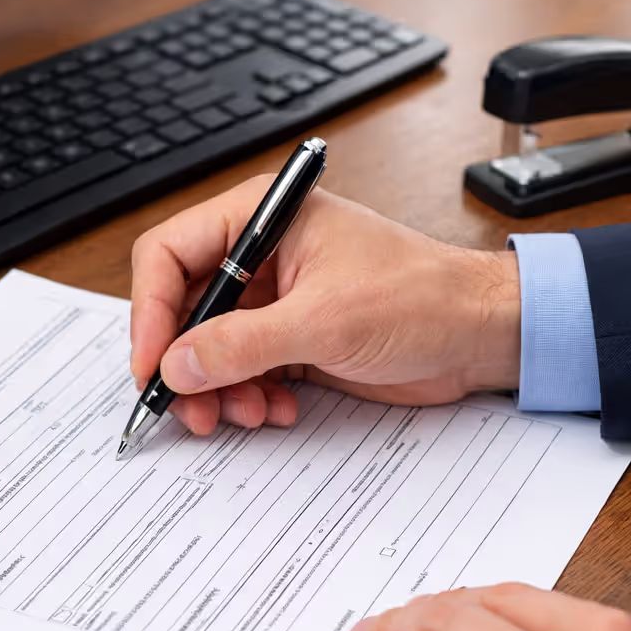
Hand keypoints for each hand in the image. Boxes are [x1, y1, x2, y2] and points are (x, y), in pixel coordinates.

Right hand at [129, 176, 520, 434]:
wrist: (480, 334)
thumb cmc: (424, 296)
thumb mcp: (325, 320)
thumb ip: (243, 343)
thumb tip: (177, 364)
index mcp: (262, 217)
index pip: (170, 253)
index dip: (150, 310)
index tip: (152, 363)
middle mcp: (260, 254)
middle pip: (182, 306)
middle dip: (183, 362)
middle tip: (188, 407)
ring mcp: (274, 298)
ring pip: (207, 346)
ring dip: (216, 388)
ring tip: (244, 413)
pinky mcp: (290, 338)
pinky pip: (241, 370)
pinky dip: (246, 396)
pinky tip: (275, 410)